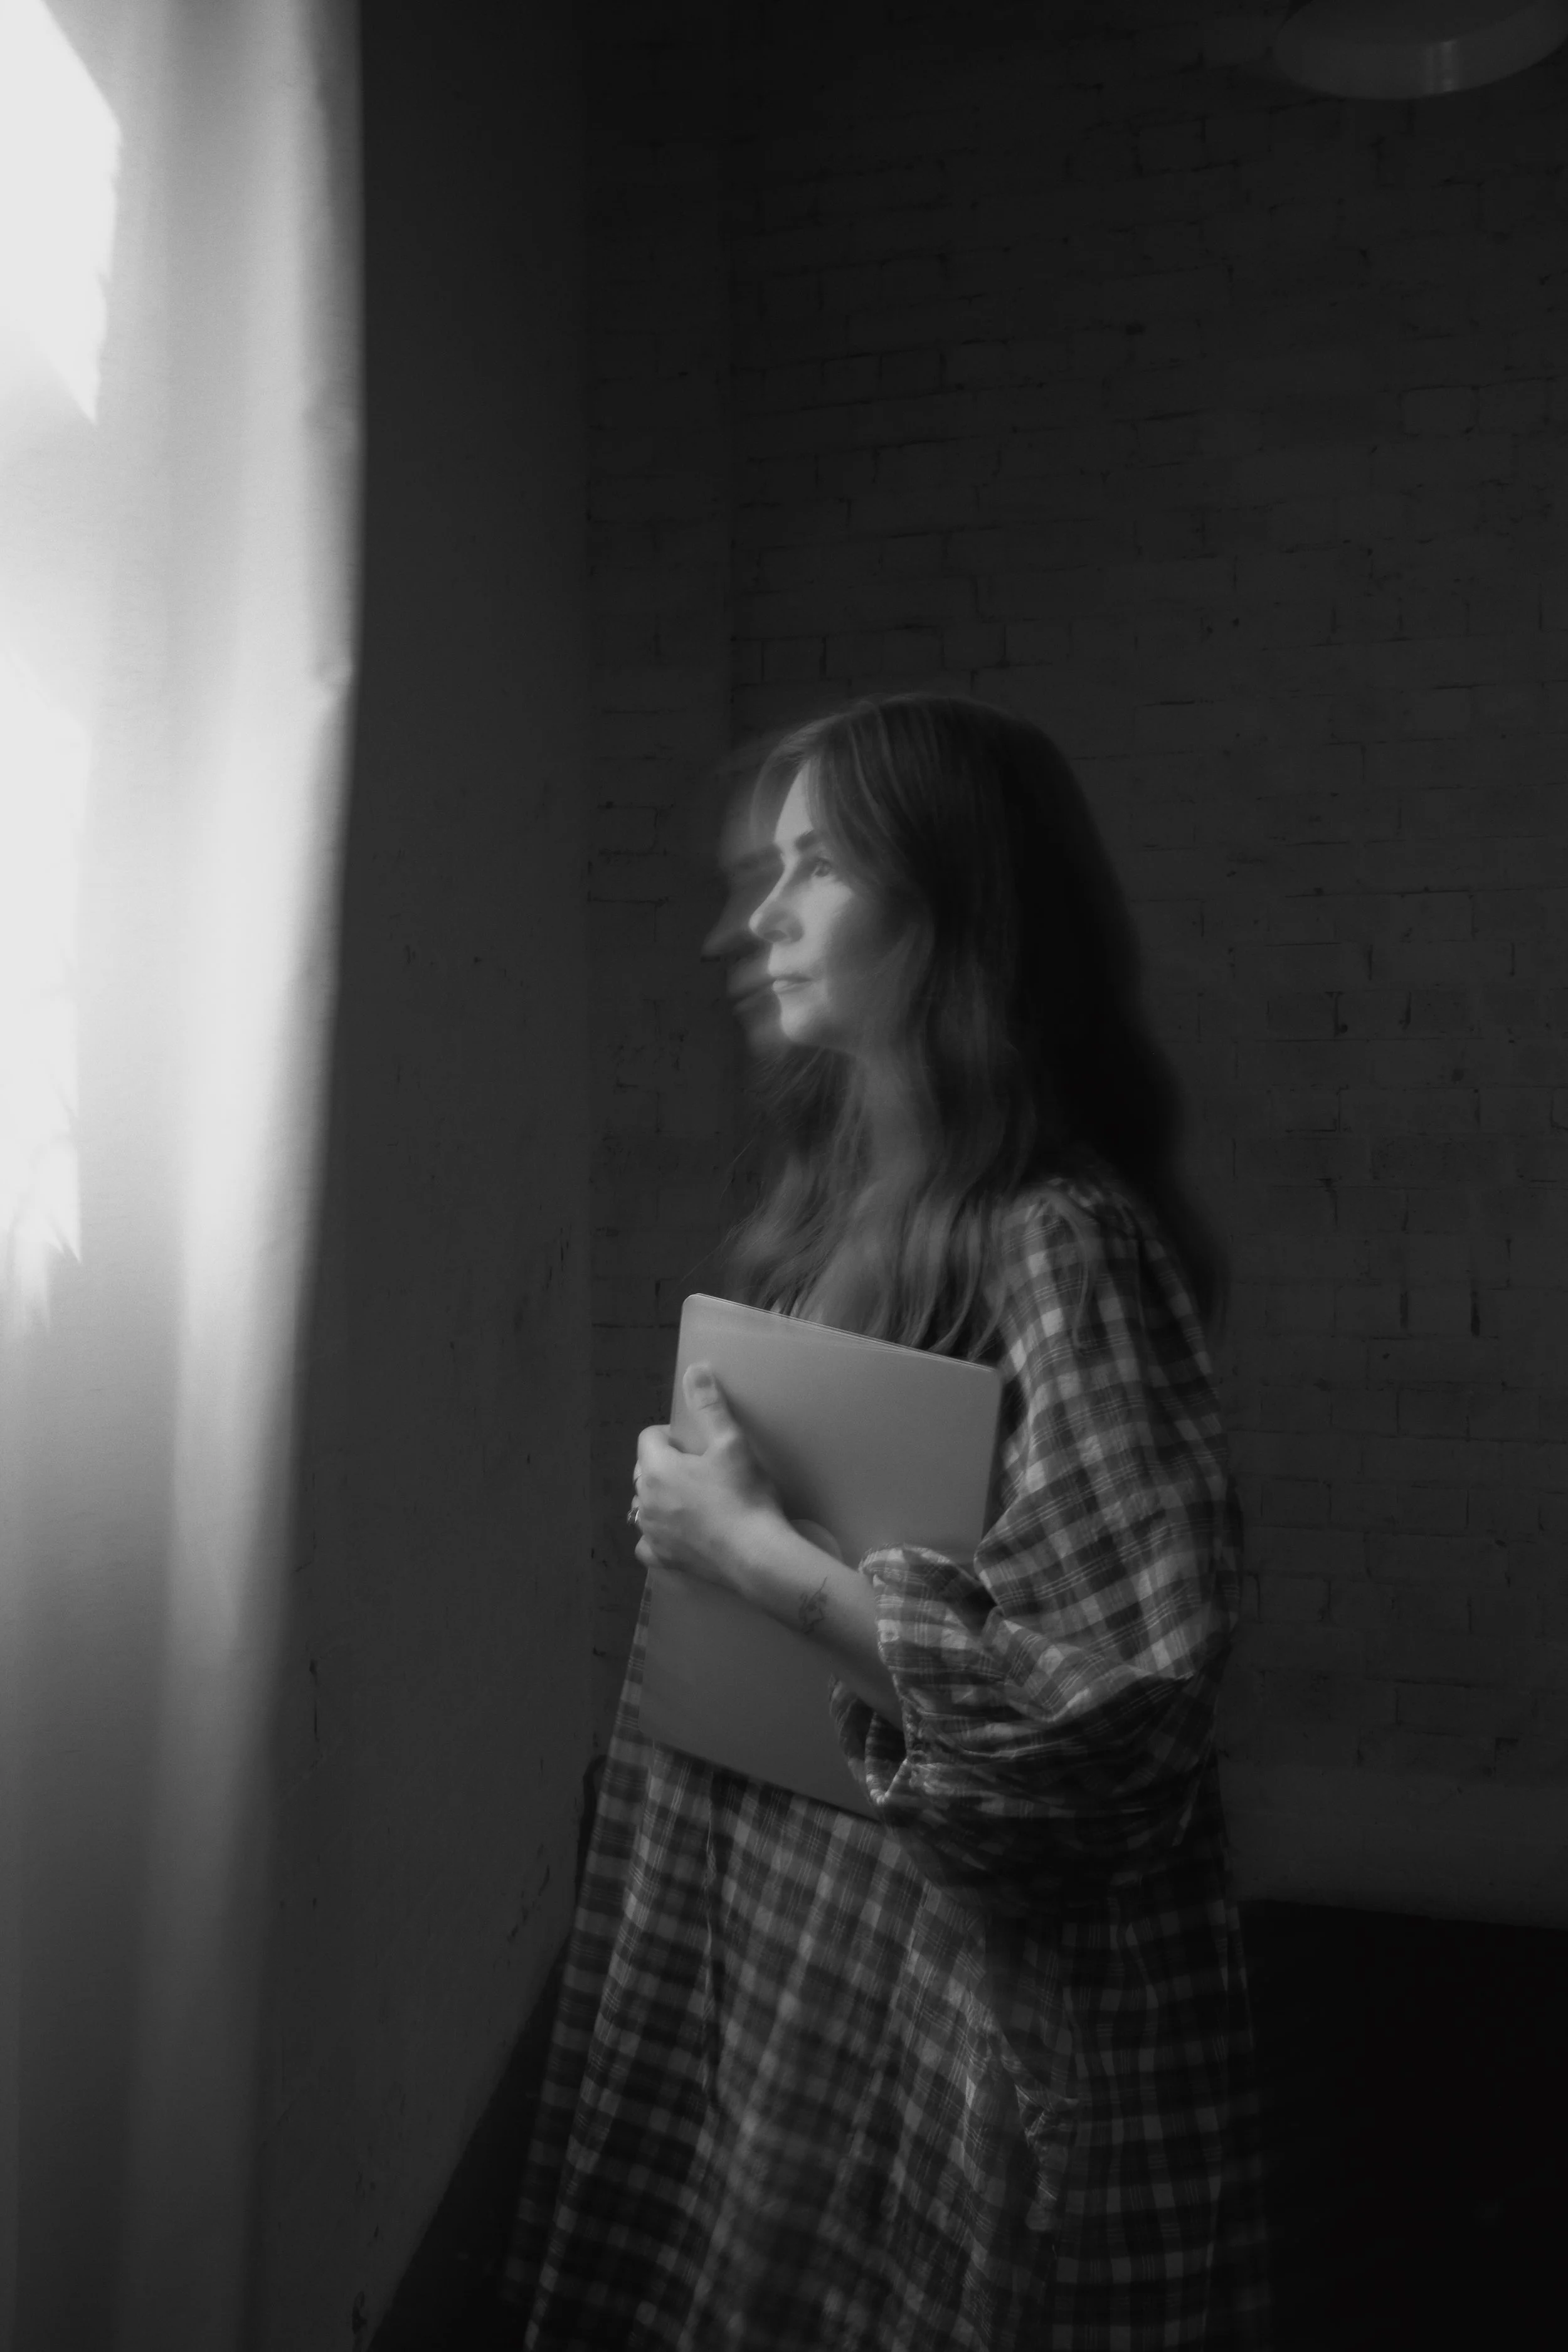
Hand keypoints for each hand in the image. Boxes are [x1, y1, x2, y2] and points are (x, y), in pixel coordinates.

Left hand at [633, 1364, 783, 1592]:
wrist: (757, 1554)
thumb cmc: (744, 1495)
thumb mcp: (731, 1443)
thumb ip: (709, 1406)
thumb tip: (694, 1369)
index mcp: (657, 1469)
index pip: (648, 1438)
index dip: (670, 1434)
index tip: (695, 1442)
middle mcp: (645, 1501)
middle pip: (644, 1471)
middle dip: (663, 1464)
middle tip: (698, 1467)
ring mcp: (652, 1533)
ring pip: (643, 1506)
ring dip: (659, 1498)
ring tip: (690, 1497)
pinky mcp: (663, 1558)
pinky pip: (647, 1543)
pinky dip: (656, 1535)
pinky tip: (674, 1532)